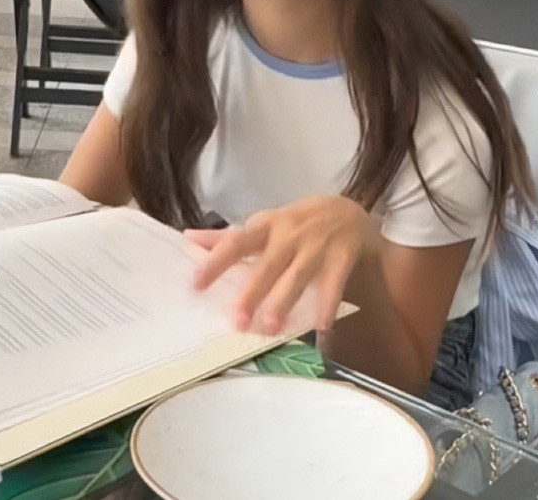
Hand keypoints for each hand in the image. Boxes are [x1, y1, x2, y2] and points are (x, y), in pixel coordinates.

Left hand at [184, 195, 369, 334]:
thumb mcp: (265, 224)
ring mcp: (317, 246)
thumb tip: (189, 239)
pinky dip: (328, 303)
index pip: (236, 243)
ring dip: (285, 300)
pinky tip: (321, 325)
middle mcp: (289, 235)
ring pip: (298, 275)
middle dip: (253, 292)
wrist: (348, 211)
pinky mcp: (341, 257)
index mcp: (266, 226)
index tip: (196, 283)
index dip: (216, 262)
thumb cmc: (297, 222)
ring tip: (273, 326)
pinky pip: (334, 282)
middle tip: (237, 319)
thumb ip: (228, 237)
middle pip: (267, 265)